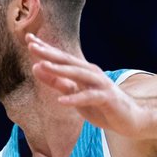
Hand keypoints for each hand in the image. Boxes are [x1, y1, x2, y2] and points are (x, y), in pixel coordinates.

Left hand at [27, 33, 141, 134]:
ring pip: (78, 74)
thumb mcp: (73, 94)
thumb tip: (36, 67)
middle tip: (31, 45)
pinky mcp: (107, 98)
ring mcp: (100, 84)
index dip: (45, 47)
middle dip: (49, 53)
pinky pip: (89, 97)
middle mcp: (90, 73)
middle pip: (67, 61)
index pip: (60, 57)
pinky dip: (75, 98)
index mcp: (82, 70)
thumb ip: (56, 82)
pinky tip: (61, 100)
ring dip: (60, 69)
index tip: (27, 38)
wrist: (129, 119)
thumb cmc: (99, 105)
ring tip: (42, 65)